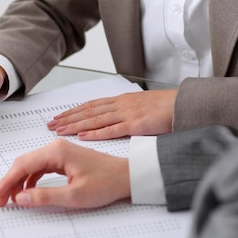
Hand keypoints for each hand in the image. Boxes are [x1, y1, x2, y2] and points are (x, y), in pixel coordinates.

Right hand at [0, 139, 129, 207]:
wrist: (126, 176)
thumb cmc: (106, 182)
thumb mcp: (74, 195)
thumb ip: (45, 197)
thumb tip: (21, 198)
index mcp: (56, 152)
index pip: (22, 165)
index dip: (7, 182)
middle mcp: (55, 147)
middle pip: (23, 163)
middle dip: (10, 182)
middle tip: (1, 200)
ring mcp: (59, 152)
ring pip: (30, 166)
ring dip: (19, 181)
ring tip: (11, 199)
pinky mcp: (63, 159)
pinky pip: (40, 168)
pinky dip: (30, 179)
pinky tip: (28, 191)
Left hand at [47, 90, 176, 139]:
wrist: (186, 105)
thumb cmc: (167, 108)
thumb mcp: (142, 107)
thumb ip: (126, 113)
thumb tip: (111, 121)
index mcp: (122, 100)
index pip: (91, 106)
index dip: (73, 111)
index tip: (58, 117)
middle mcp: (121, 105)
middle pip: (88, 112)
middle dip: (67, 118)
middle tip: (50, 124)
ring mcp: (128, 114)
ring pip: (95, 120)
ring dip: (75, 125)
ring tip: (59, 130)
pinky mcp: (137, 124)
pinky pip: (112, 129)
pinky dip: (96, 133)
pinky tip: (83, 136)